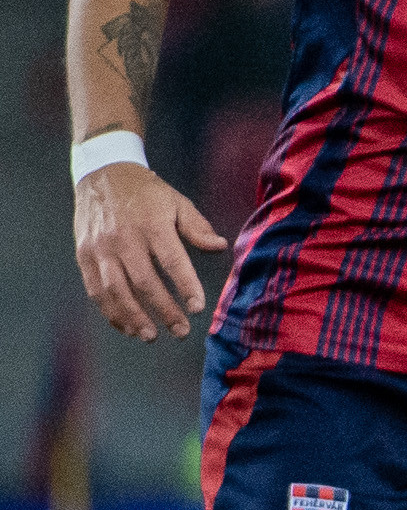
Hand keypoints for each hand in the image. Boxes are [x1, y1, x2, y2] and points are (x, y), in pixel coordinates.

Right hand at [74, 160, 225, 340]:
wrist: (102, 174)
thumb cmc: (146, 192)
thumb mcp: (177, 202)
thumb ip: (197, 227)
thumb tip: (219, 247)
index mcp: (152, 225)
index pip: (172, 261)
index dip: (186, 286)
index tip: (198, 307)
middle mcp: (124, 239)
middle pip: (144, 282)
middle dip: (163, 310)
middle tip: (181, 331)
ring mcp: (100, 248)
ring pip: (116, 290)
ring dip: (133, 317)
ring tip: (151, 335)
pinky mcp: (84, 254)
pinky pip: (95, 288)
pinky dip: (110, 310)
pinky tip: (126, 325)